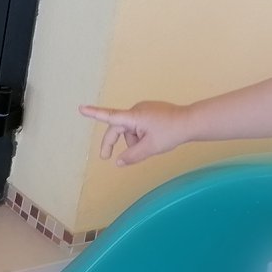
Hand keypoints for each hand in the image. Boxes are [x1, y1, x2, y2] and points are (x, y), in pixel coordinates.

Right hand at [79, 101, 193, 165]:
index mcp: (134, 117)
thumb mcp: (150, 148)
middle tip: (107, 157)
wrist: (191, 121)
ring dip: (133, 140)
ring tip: (151, 145)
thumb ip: (132, 156)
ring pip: (129, 129)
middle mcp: (136, 110)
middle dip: (115, 142)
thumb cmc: (171, 132)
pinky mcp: (150, 111)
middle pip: (118, 128)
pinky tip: (154, 138)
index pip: (110, 117)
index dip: (94, 114)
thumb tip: (118, 162)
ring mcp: (143, 109)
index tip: (81, 109)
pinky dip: (140, 135)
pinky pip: (138, 125)